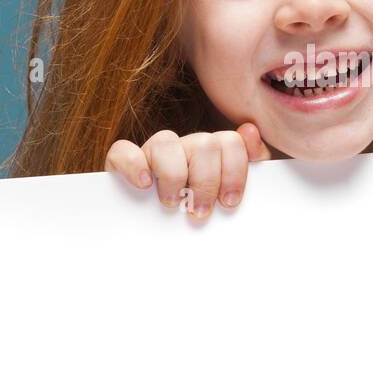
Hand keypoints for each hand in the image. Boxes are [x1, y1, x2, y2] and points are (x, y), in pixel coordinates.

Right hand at [105, 122, 271, 217]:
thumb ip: (250, 162)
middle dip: (206, 182)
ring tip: (173, 203)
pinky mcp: (122, 164)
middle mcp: (184, 147)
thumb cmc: (200, 210)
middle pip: (203, 144)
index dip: (234, 172)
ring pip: (166, 141)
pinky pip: (122, 151)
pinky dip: (134, 165)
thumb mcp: (229, 192)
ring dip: (174, 175)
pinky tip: (145, 184)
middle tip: (200, 212)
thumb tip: (250, 130)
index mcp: (211, 152)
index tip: (229, 202)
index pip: (230, 143)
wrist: (156, 241)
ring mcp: (153, 153)